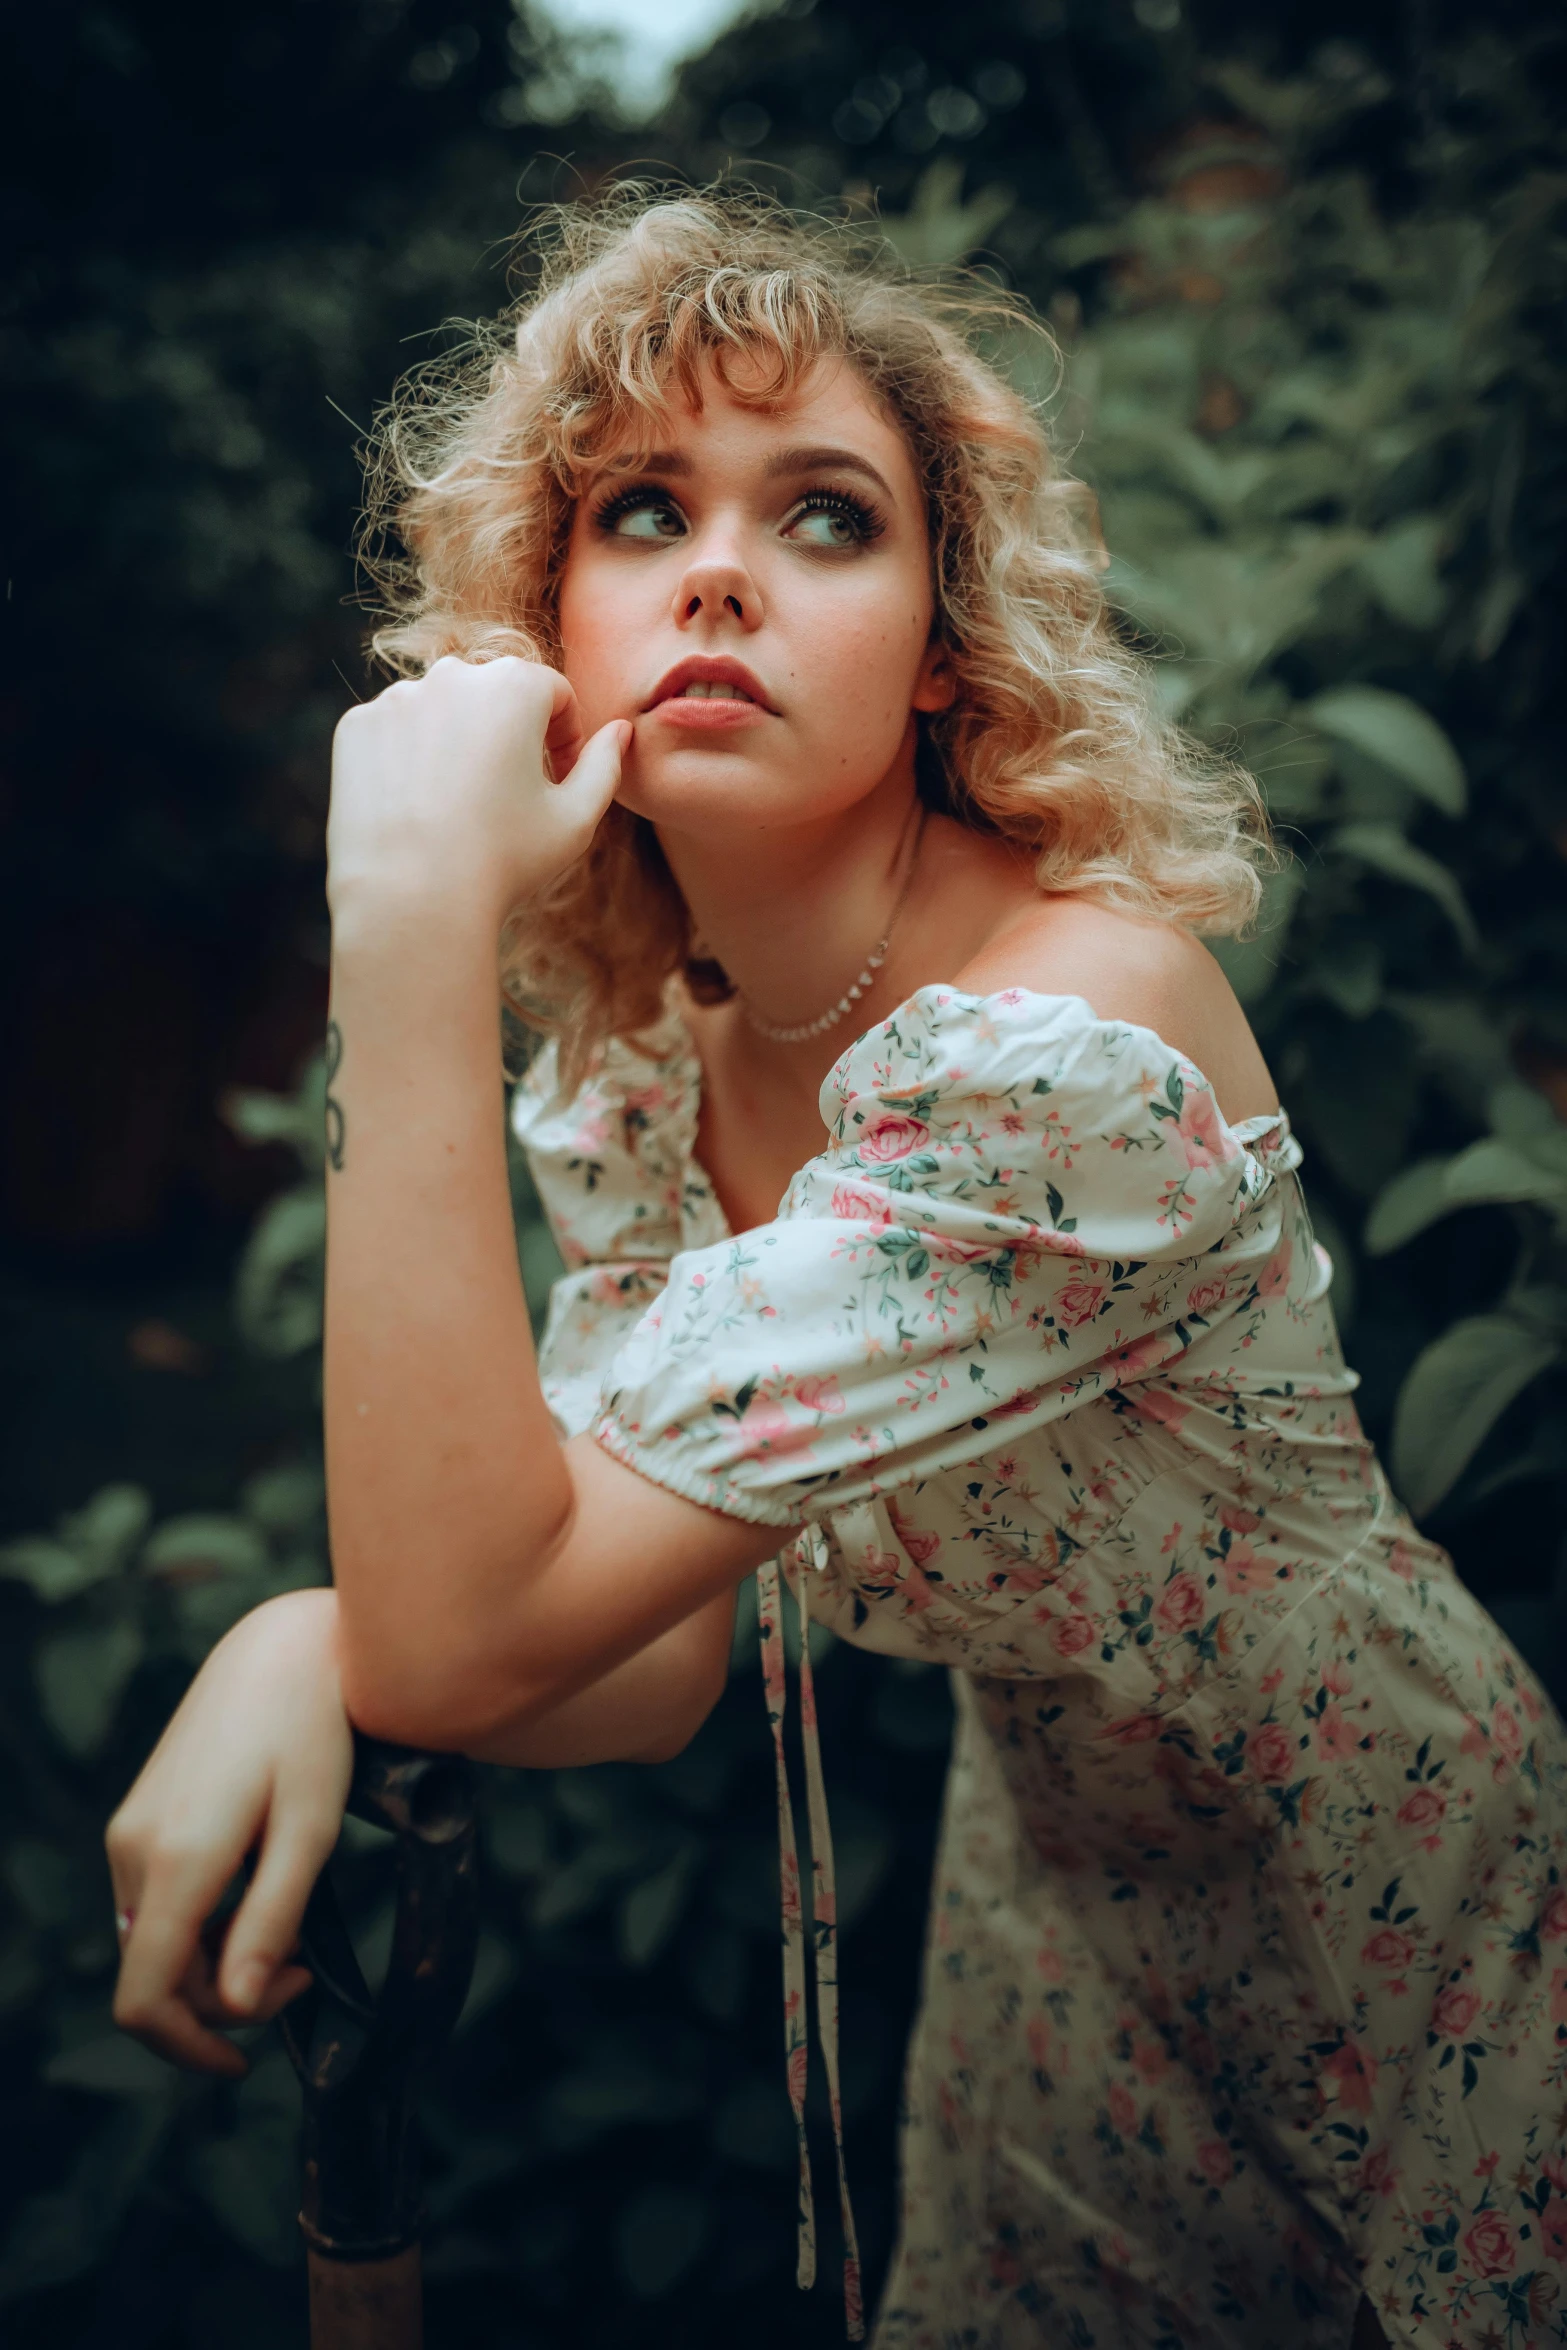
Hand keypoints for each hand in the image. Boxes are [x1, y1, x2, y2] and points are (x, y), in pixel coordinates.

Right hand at [107, 1586, 352, 2074]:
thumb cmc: (312, 1730)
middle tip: (304, 1973)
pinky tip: (256, 1891)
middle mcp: (134, 1850)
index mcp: (176, 1860)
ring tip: (289, 1932)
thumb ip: (272, 1920)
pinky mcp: (139, 1816)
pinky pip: (158, 1902)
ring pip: (155, 1942)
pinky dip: (201, 1925)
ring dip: (213, 1963)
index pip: (145, 1998)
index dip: (189, 2049)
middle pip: (156, 1977)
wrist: (281, 1646)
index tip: (247, 2062)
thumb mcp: (311, 1829)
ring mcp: (130, 1831)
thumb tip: (241, 2008)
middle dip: (224, 2001)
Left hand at [327, 655, 629, 925]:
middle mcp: (453, 675)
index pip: (553, 693)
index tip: (557, 782)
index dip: (565, 737)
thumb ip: (605, 766)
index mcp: (515, 685)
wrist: (412, 899)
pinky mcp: (356, 727)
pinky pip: (393, 733)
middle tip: (507, 798)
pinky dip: (407, 760)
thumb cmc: (505, 861)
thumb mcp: (577, 820)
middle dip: (507, 734)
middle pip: (493, 695)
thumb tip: (619, 732)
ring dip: (455, 743)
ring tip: (457, 809)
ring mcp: (397, 699)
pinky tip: (416, 811)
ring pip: (440, 711)